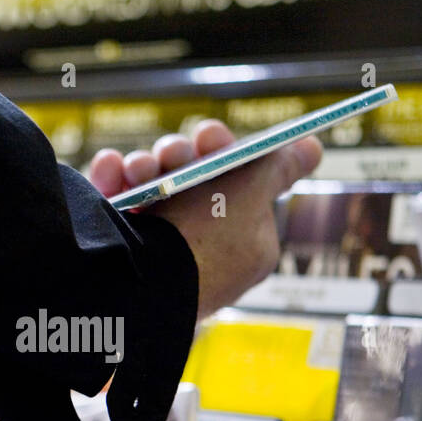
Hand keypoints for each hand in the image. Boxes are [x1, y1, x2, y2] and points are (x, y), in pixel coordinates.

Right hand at [89, 121, 322, 320]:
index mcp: (243, 245)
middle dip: (178, 157)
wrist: (136, 284)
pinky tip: (109, 170)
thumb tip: (312, 147)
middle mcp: (201, 250)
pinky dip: (112, 182)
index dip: (223, 153)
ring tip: (137, 168)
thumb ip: (279, 166)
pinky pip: (117, 204)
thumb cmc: (201, 240)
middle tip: (170, 153)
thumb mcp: (250, 192)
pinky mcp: (117, 251)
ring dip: (143, 166)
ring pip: (151, 188)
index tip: (208, 136)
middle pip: (192, 182)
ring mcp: (157, 253)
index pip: (239, 187)